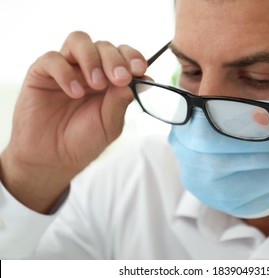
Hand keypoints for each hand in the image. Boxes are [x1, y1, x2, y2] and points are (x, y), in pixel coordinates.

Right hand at [0, 31, 146, 212]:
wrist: (53, 159)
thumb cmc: (84, 141)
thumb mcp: (110, 124)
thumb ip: (121, 100)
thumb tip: (140, 78)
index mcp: (109, 80)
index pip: (123, 55)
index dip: (133, 57)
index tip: (140, 70)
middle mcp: (88, 70)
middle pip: (103, 46)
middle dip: (115, 60)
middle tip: (120, 79)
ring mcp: (66, 69)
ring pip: (79, 41)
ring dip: (92, 59)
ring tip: (97, 84)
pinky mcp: (41, 73)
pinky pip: (52, 59)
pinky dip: (66, 73)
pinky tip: (74, 93)